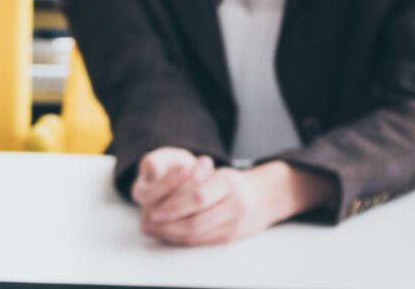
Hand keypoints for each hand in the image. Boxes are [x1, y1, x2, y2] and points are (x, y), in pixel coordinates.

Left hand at [137, 157, 291, 246]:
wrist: (267, 197)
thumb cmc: (234, 182)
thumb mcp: (216, 173)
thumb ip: (193, 178)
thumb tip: (156, 180)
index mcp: (227, 183)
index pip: (195, 197)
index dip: (172, 206)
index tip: (151, 210)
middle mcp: (234, 205)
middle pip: (196, 219)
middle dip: (168, 224)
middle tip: (147, 223)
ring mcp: (235, 223)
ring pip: (199, 234)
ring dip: (172, 234)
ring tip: (153, 231)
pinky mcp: (233, 237)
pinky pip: (205, 241)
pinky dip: (185, 240)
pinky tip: (170, 236)